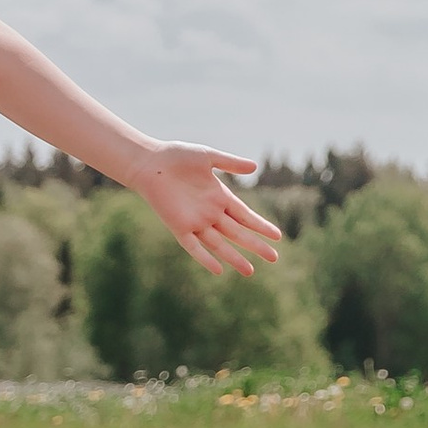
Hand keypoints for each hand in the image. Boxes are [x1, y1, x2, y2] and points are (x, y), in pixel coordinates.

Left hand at [132, 145, 280, 279]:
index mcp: (219, 196)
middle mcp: (210, 212)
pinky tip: (218, 270)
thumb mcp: (207, 156)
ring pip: (220, 244)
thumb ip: (230, 163)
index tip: (278, 236)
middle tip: (274, 258)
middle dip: (255, 245)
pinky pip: (194, 246)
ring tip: (251, 271)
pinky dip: (205, 258)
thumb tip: (255, 167)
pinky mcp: (179, 226)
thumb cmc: (177, 156)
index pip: (245, 216)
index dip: (260, 226)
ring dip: (234, 257)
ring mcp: (195, 221)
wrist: (149, 161)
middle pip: (237, 233)